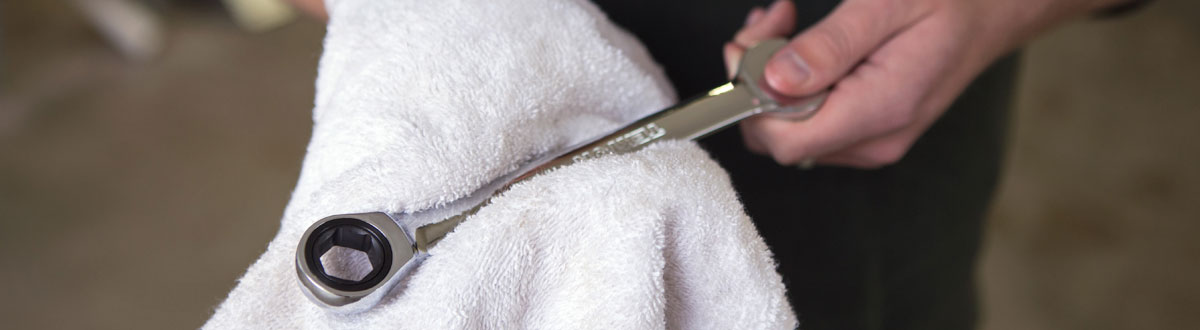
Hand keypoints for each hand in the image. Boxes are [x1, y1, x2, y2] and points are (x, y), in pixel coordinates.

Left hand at [724, 0, 1128, 167]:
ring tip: (782, 22)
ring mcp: (872, 139)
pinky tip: (796, 41)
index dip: (751, 100)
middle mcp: (874, 139)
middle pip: (779, 137)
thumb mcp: (887, 5)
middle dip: (756, 79)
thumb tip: (775, 80)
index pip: (785, 140)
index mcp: (881, 111)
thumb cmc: (951, 2)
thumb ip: (830, 45)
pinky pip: (810, 117)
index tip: (745, 50)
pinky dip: (791, 80)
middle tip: (766, 25)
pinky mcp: (868, 128)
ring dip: (770, 73)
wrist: (995, 11)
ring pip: (789, 126)